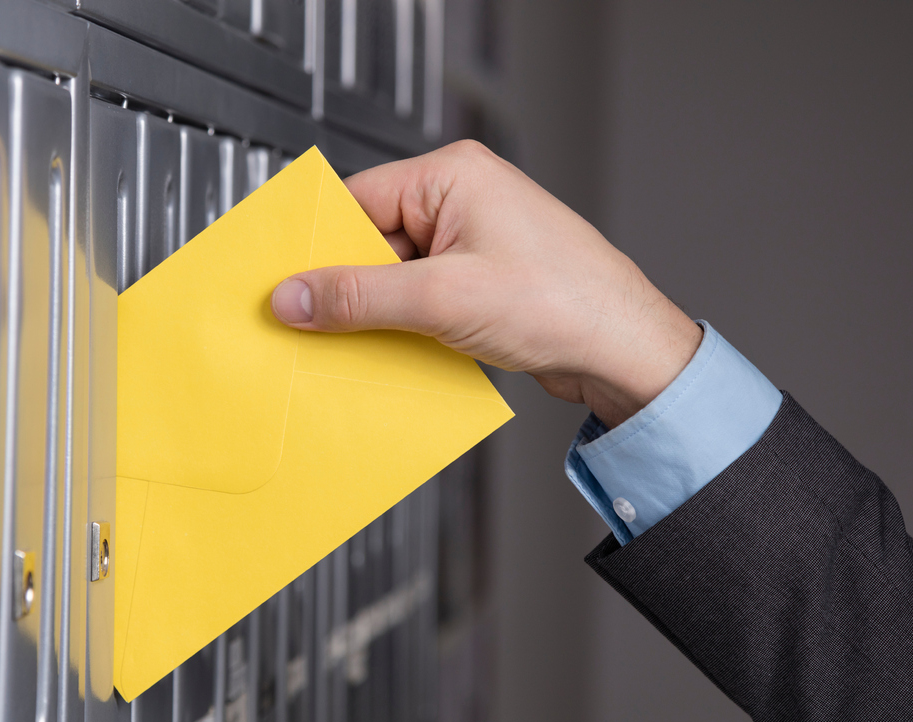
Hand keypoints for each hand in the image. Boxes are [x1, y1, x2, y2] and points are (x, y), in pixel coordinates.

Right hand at [270, 140, 701, 427]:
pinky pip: (423, 300)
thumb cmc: (564, 302)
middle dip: (348, 287)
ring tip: (367, 344)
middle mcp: (463, 201)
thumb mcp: (442, 299)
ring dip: (378, 314)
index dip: (317, 247)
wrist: (627, 350)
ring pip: (396, 276)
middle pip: (372, 241)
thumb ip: (359, 297)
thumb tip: (295, 297)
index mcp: (452, 177)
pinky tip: (400, 353)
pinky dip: (405, 327)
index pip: (356, 201)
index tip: (285, 286)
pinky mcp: (482, 283)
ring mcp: (474, 243)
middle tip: (317, 325)